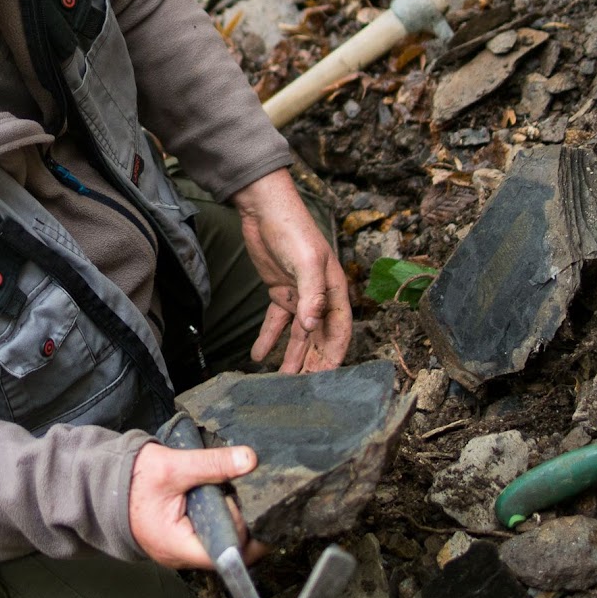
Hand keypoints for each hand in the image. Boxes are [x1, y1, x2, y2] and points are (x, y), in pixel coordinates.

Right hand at [128, 442, 265, 567]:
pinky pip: (204, 533)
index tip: (241, 503)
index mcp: (177, 544)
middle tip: (229, 490)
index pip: (226, 552)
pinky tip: (210, 496)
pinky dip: (212, 515)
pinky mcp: (178, 538)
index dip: (241, 529)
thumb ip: (212, 464)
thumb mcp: (174, 466)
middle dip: (235, 520)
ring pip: (216, 540)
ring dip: (223, 516)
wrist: (104, 482)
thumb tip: (248, 460)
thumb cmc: (131, 480)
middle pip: (225, 548)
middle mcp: (179, 555)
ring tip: (218, 490)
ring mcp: (178, 548)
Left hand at [231, 169, 351, 373]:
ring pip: (297, 334)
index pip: (339, 330)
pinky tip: (257, 355)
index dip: (333, 356)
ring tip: (280, 380)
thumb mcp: (306, 261)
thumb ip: (311, 295)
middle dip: (311, 362)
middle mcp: (319, 295)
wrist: (264, 208)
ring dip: (290, 356)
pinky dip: (268, 338)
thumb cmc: (293, 230)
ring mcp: (299, 294)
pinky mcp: (279, 290)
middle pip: (318, 337)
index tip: (325, 381)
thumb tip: (311, 327)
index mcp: (334, 289)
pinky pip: (276, 321)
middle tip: (301, 389)